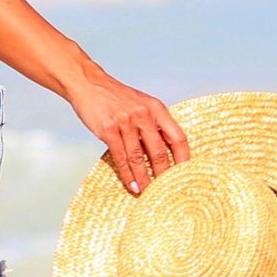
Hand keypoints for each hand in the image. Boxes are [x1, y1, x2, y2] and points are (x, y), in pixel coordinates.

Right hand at [66, 67, 190, 195]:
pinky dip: (126, 174)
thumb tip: (166, 153)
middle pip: (159, 151)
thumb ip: (154, 124)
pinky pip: (120, 157)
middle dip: (164, 175)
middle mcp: (143, 115)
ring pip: (138, 158)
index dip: (184, 158)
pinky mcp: (108, 130)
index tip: (186, 174)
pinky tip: (131, 185)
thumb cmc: (117, 97)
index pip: (178, 137)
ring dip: (144, 179)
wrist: (89, 84)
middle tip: (168, 191)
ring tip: (148, 193)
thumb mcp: (142, 104)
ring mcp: (125, 122)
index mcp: (156, 108)